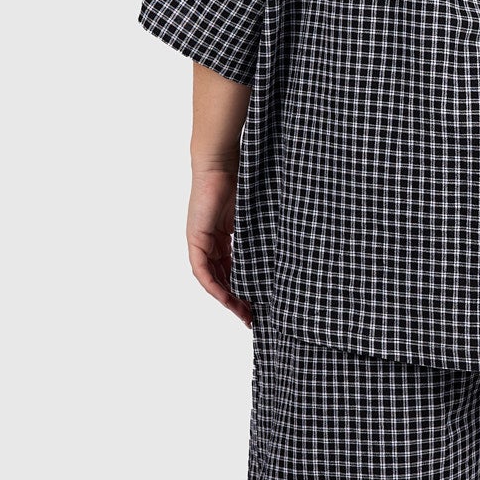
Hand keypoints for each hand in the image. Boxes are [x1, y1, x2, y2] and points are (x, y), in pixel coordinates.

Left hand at [187, 164, 252, 326]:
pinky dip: (214, 285)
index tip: (256, 304)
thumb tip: (283, 254)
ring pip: (212, 279)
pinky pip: (202, 270)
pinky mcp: (196, 238)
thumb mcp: (254, 216)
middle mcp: (210, 241)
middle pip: (222, 279)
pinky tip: (226, 298)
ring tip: (243, 313)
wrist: (223, 162)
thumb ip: (259, 235)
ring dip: (226, 298)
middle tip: (251, 317)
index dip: (242, 289)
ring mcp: (201, 240)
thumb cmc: (242, 180)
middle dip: (236, 300)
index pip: (231, 269)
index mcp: (223, 236)